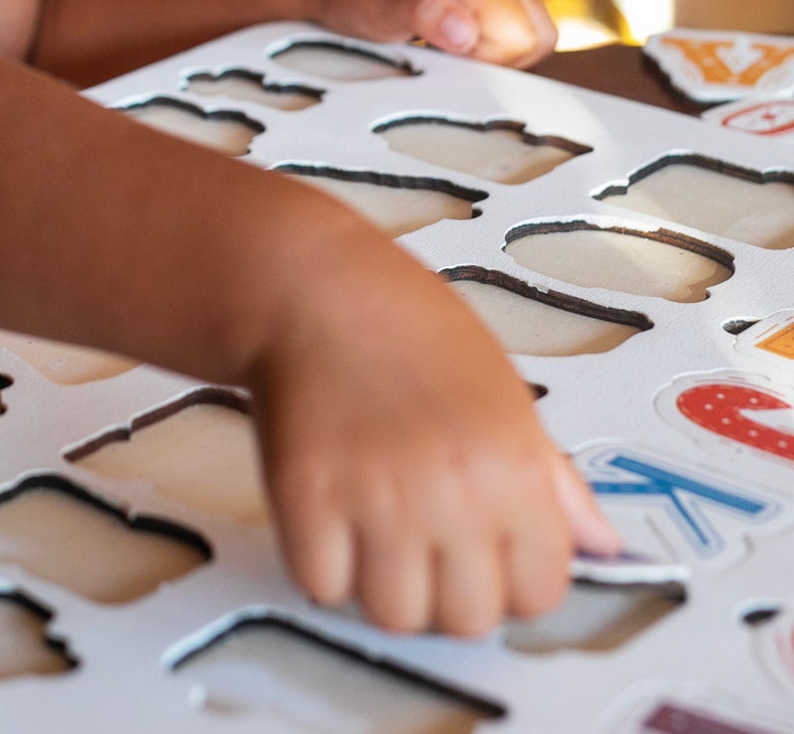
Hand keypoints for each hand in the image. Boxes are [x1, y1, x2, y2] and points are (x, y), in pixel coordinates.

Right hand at [248, 234, 618, 635]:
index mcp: (512, 464)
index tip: (483, 550)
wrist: (314, 286)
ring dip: (381, 585)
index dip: (510, 576)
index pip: (542, 592)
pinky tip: (328, 519)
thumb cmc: (404, 322)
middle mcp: (451, 491)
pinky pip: (320, 583)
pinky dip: (320, 563)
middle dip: (446, 590)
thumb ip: (550, 475)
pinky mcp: (306, 497)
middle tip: (422, 539)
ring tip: (372, 530)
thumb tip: (598, 539)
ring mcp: (375, 498)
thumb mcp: (502, 388)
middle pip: (468, 620)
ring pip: (394, 616)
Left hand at [296, 0, 555, 67]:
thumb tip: (465, 32)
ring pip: (526, 40)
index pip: (524, 39)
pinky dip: (484, 49)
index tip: (444, 54)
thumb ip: (422, 12)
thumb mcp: (379, 4)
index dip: (488, 60)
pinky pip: (509, 35)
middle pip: (537, 38)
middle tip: (444, 54)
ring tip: (441, 48)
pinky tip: (445, 45)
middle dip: (497, 60)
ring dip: (489, 56)